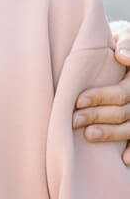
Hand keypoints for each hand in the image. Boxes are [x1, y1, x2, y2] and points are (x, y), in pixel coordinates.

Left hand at [72, 27, 129, 164]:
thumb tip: (122, 57)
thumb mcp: (125, 38)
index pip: (121, 93)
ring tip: (88, 135)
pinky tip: (123, 160)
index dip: (100, 98)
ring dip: (110, 134)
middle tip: (73, 120)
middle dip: (97, 116)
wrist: (127, 53)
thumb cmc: (121, 45)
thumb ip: (126, 44)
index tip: (78, 100)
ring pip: (129, 128)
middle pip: (123, 112)